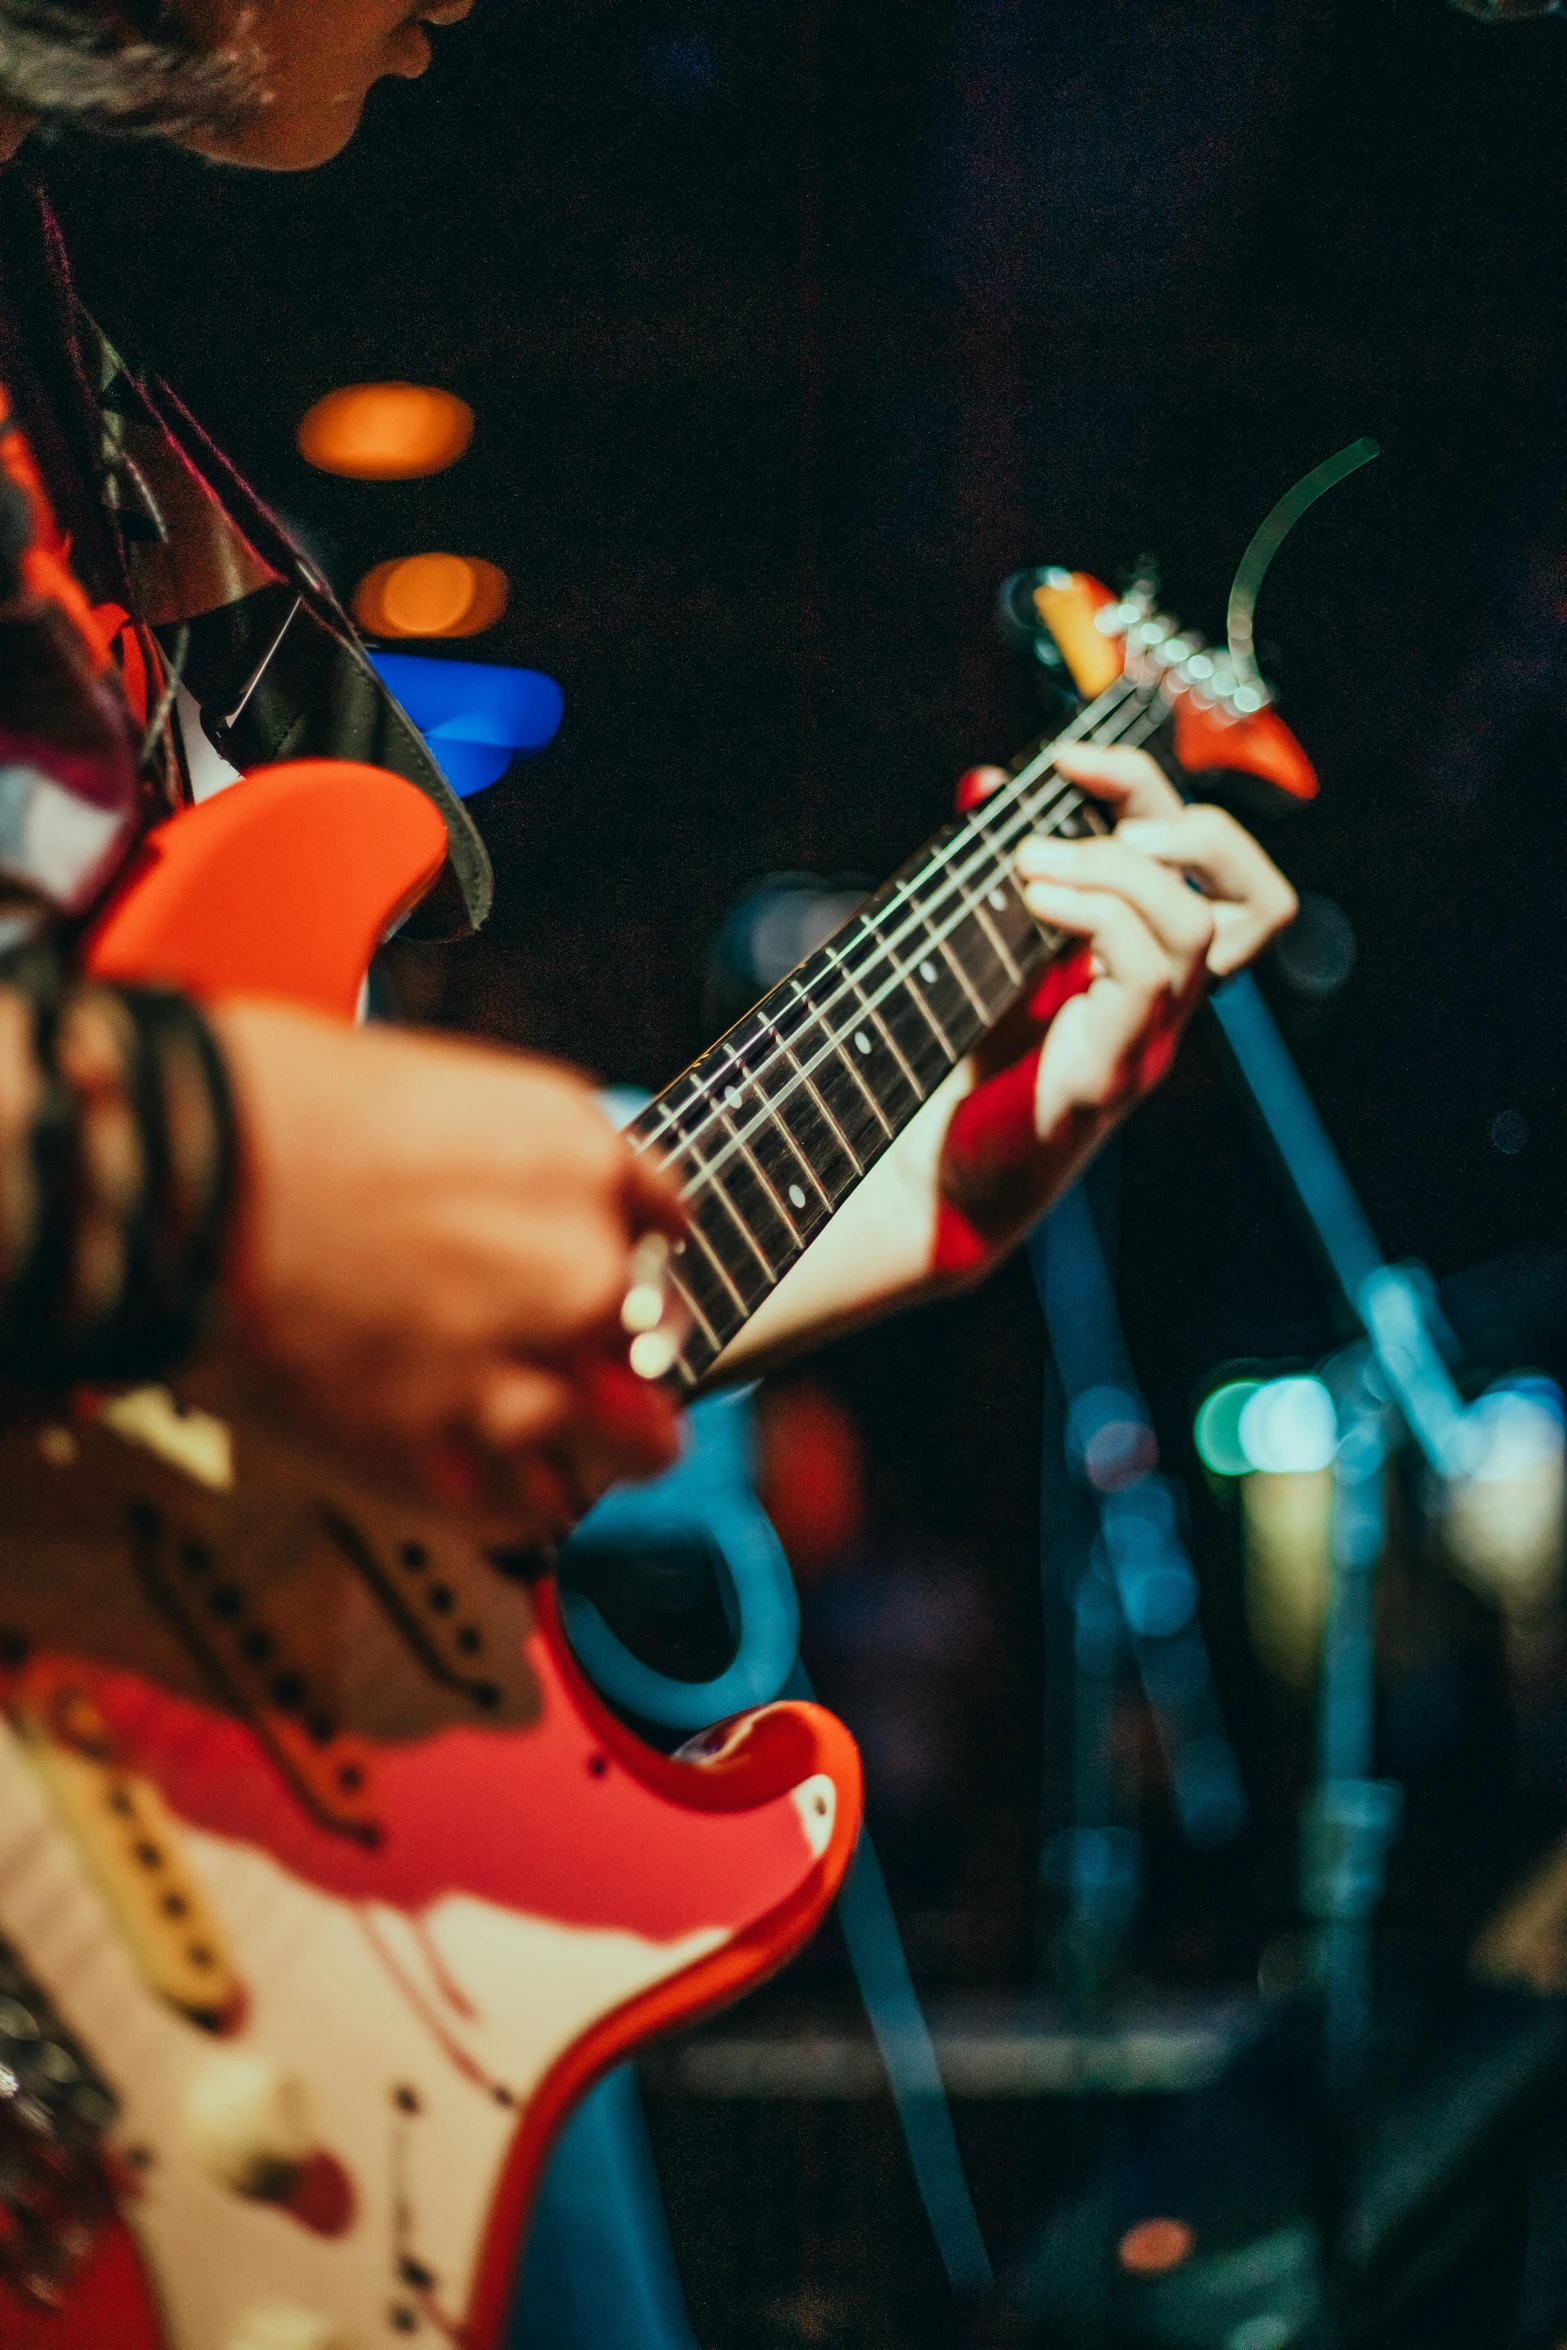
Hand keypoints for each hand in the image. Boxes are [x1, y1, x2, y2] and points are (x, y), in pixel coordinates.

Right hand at [186, 1003, 683, 1543]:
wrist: (182, 1184)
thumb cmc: (269, 1115)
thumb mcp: (435, 1092)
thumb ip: (510, 1165)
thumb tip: (518, 1207)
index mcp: (577, 1158)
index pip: (665, 1223)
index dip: (627, 1255)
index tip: (605, 1279)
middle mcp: (580, 1268)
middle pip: (663, 1341)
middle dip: (619, 1355)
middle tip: (561, 1363)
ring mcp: (530, 1372)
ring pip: (632, 1447)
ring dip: (592, 1444)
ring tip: (538, 1439)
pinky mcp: (459, 1465)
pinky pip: (535, 1509)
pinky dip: (509, 1497)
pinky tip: (465, 1465)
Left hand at [935, 743, 1295, 1266]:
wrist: (932, 1180)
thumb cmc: (961, 1069)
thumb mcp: (981, 947)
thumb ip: (994, 867)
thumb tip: (985, 779)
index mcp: (1151, 963)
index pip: (1209, 860)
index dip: (1152, 788)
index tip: (1068, 760)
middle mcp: (1169, 1003)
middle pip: (1254, 893)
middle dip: (1172, 817)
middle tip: (1075, 812)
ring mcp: (1150, 1039)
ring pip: (1199, 922)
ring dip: (1113, 867)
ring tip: (1031, 867)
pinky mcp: (1113, 1072)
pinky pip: (1148, 971)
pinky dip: (1095, 915)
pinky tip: (1034, 906)